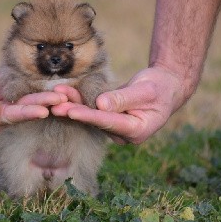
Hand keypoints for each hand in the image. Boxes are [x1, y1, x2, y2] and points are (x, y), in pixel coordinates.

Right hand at [0, 55, 66, 134]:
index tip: (42, 110)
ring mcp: (1, 111)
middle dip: (41, 107)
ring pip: (25, 107)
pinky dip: (38, 95)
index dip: (24, 114)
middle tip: (61, 101)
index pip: (5, 118)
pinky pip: (25, 99)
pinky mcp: (7, 101)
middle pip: (20, 114)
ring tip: (62, 96)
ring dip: (43, 101)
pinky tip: (54, 92)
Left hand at [51, 67, 185, 143]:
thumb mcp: (145, 91)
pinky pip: (91, 109)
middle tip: (55, 106)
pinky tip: (64, 92)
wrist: (165, 87)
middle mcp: (123, 133)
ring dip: (72, 104)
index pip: (108, 122)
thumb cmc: (159, 88)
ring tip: (55, 94)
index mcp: (136, 130)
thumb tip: (100, 104)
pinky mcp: (109, 118)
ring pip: (90, 115)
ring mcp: (115, 127)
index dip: (89, 117)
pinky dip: (78, 100)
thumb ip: (123, 98)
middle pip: (95, 122)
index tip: (71, 112)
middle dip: (74, 112)